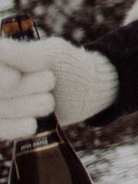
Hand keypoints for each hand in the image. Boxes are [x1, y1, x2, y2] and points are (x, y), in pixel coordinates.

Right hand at [0, 35, 117, 136]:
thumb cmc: (67, 67)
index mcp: (2, 57)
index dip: (0, 76)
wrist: (84, 93)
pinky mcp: (2, 123)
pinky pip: (0, 129)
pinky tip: (32, 124)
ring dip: (27, 107)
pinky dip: (16, 127)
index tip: (16, 78)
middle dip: (23, 88)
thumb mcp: (51, 54)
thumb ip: (22, 54)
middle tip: (49, 81)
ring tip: (49, 100)